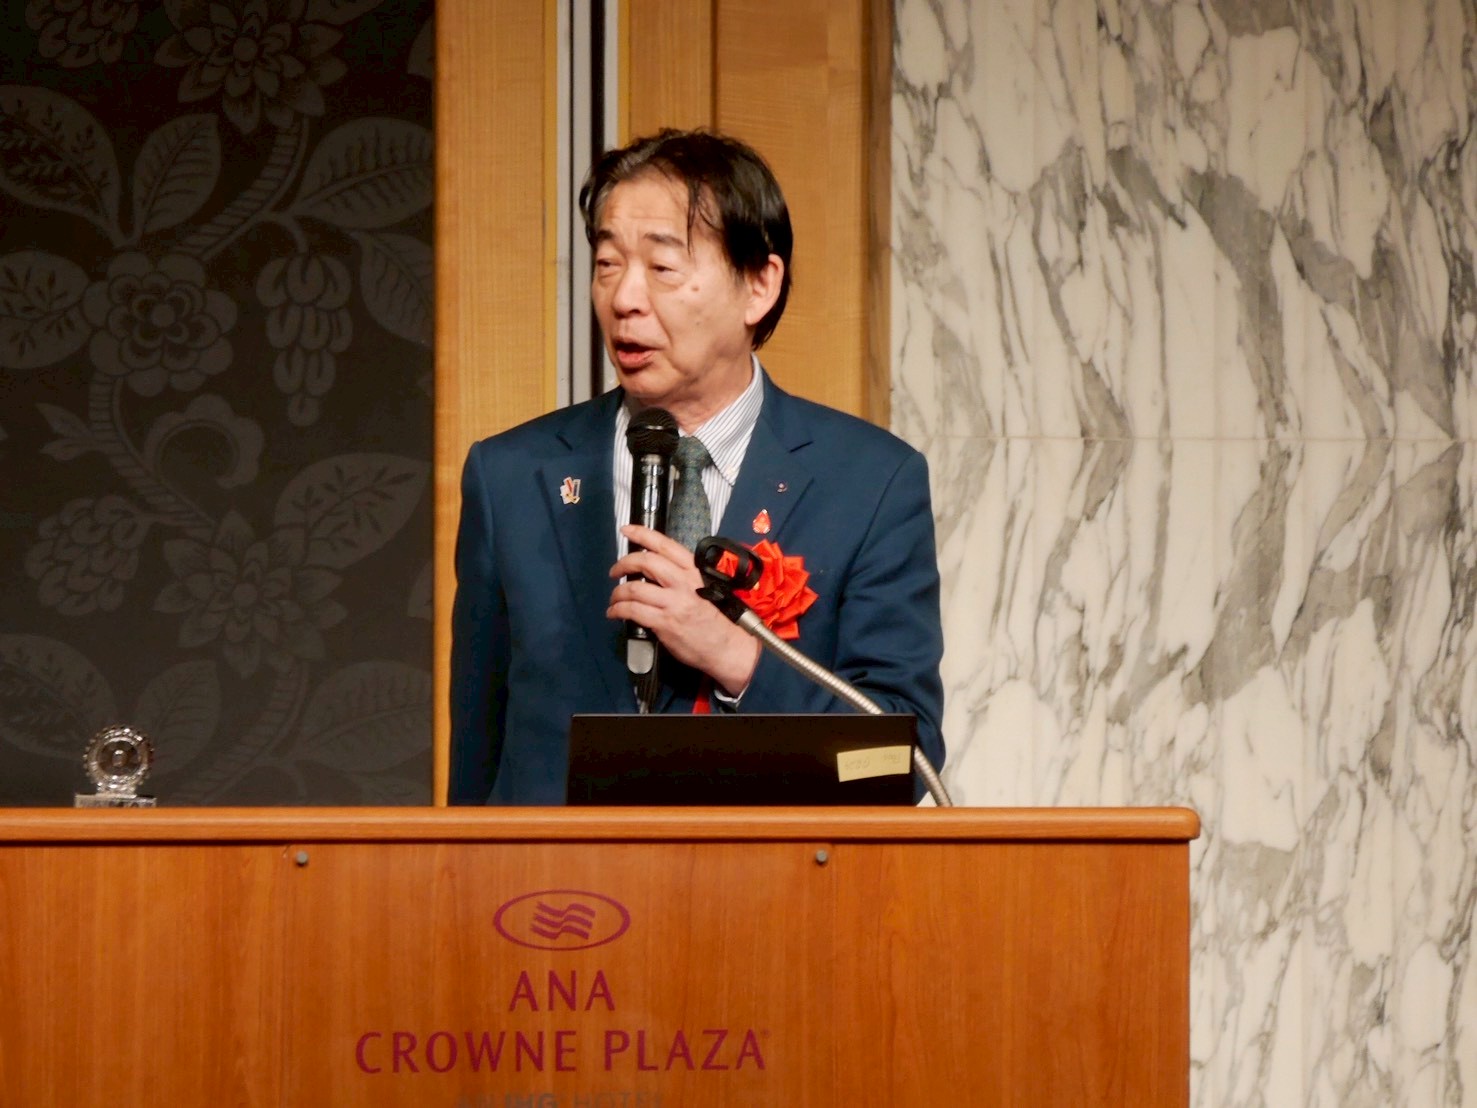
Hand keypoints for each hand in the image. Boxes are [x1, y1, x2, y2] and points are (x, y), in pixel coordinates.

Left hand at [607, 524, 759, 695]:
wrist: (725, 646)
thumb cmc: (713, 618)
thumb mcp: (702, 588)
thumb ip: (680, 577)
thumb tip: (652, 571)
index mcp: (692, 570)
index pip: (665, 545)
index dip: (642, 533)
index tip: (626, 529)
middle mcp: (683, 582)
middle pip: (645, 562)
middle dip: (623, 564)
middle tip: (615, 572)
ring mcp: (674, 602)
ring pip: (634, 588)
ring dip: (617, 593)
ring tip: (614, 599)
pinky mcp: (665, 622)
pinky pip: (633, 611)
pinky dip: (618, 610)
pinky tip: (615, 613)